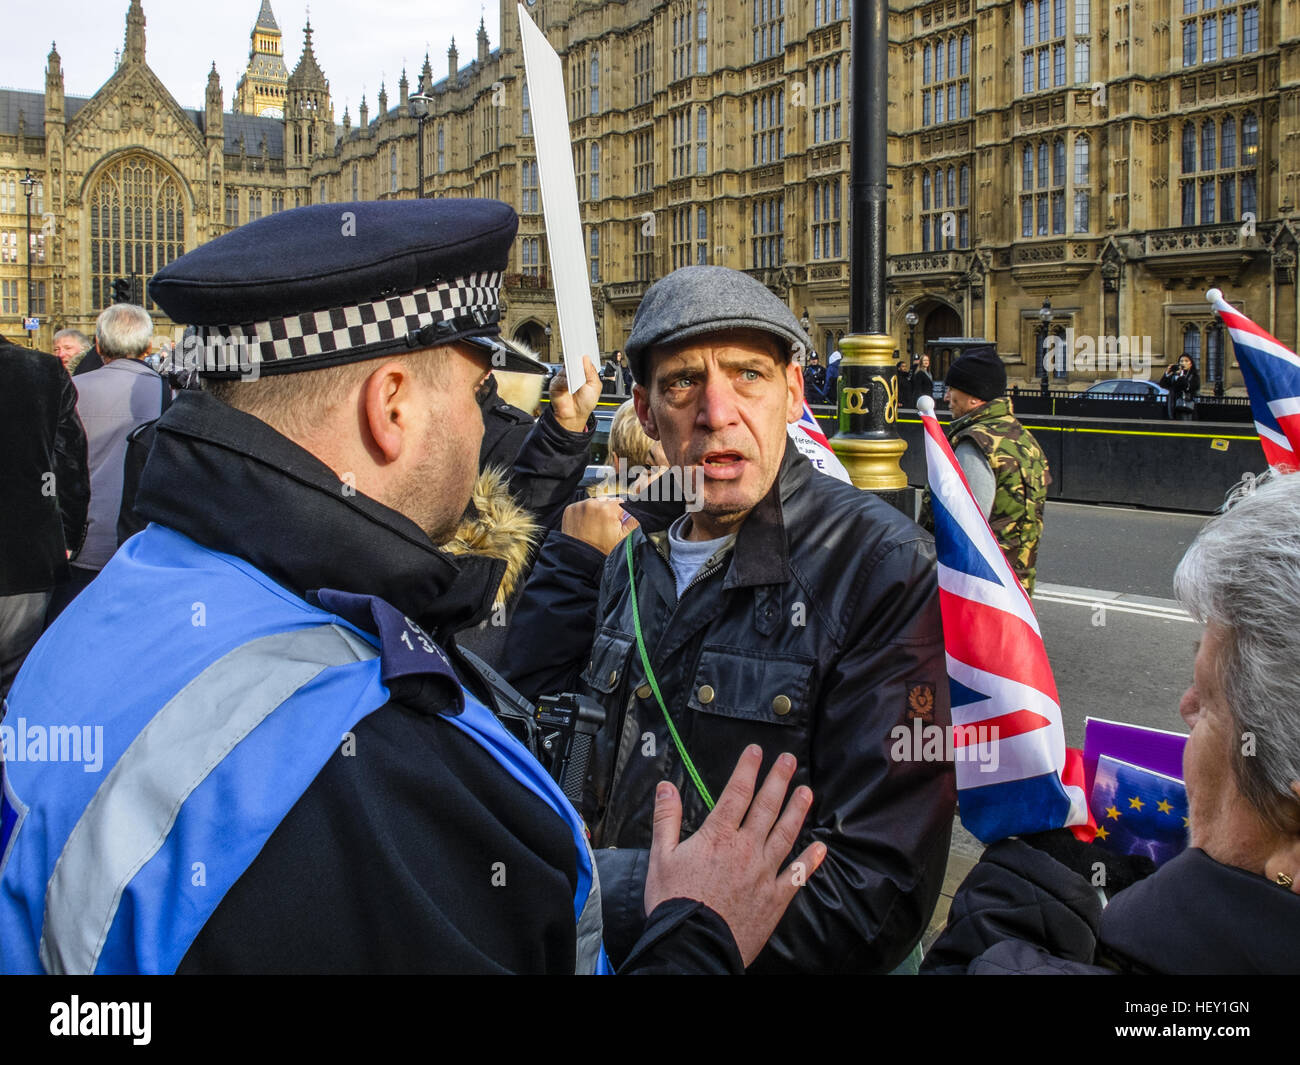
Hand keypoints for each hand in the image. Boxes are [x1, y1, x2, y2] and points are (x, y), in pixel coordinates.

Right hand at [549, 356, 601, 432]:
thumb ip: (591, 372)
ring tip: (577, 367)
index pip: (583, 360)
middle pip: (574, 361)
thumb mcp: (594, 386)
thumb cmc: (585, 403)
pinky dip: (566, 380)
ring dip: (572, 368)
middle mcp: (573, 373)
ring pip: (566, 368)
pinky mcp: (556, 384)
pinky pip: (560, 379)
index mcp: (583, 373)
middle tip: (580, 354)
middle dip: (577, 358)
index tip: (586, 349)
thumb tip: (586, 358)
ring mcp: (564, 378)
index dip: (584, 355)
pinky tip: (571, 383)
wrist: (575, 416)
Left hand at [560, 497, 637, 554]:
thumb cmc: (601, 551)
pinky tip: (585, 525)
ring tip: (594, 528)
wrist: (579, 560)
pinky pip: (581, 507)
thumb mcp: (624, 538)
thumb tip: (640, 511)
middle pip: (606, 502)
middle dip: (607, 512)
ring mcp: (579, 506)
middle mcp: (592, 504)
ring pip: (593, 504)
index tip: (616, 524)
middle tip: (605, 528)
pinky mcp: (570, 510)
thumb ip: (635, 521)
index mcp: (607, 508)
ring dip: (595, 512)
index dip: (620, 514)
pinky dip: (584, 513)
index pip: (620, 503)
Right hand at [644, 745, 825, 966]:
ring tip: (807, 791)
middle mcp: (746, 849)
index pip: (737, 793)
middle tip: (789, 760)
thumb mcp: (661, 857)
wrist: (693, 945)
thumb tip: (666, 787)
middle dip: (778, 780)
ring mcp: (764, 873)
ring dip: (797, 811)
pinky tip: (822, 847)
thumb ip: (666, 819)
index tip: (756, 751)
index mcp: (718, 837)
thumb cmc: (674, 903)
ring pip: (786, 834)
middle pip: (766, 807)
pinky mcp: (775, 898)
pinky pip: (797, 875)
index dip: (748, 769)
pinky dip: (811, 860)